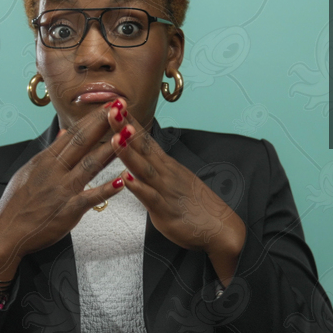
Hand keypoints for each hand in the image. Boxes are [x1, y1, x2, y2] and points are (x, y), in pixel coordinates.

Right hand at [0, 102, 125, 279]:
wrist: (6, 232)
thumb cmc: (17, 204)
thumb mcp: (29, 172)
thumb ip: (50, 153)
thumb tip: (63, 135)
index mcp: (45, 160)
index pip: (73, 133)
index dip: (92, 118)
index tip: (108, 104)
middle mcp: (54, 171)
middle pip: (82, 142)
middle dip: (103, 122)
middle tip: (121, 106)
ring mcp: (62, 189)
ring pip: (90, 164)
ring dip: (111, 148)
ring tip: (128, 134)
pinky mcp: (68, 210)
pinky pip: (90, 197)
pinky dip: (106, 189)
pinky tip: (123, 181)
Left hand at [106, 99, 246, 283]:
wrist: (220, 229)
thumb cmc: (196, 207)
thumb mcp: (174, 181)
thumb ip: (157, 170)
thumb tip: (142, 158)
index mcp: (166, 166)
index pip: (145, 139)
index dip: (131, 122)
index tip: (117, 103)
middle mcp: (165, 173)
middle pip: (143, 147)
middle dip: (126, 128)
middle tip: (112, 108)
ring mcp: (165, 190)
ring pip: (144, 168)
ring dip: (129, 153)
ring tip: (115, 136)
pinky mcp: (165, 211)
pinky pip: (150, 198)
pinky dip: (138, 187)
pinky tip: (125, 178)